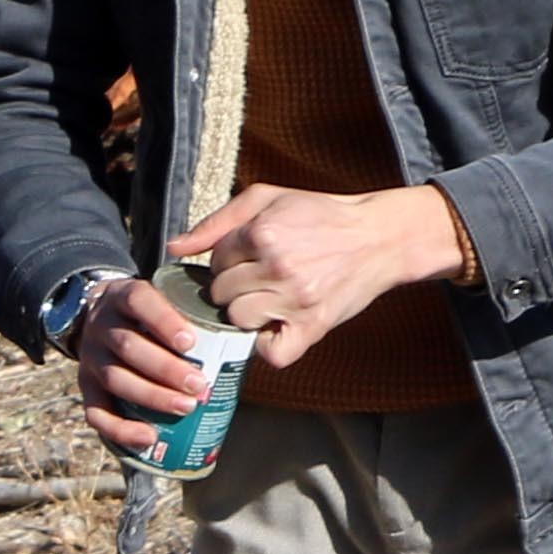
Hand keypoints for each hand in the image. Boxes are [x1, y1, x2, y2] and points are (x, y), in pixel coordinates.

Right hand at [56, 277, 223, 456]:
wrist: (99, 317)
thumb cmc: (147, 312)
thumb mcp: (161, 295)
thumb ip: (193, 305)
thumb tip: (248, 327)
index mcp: (121, 296)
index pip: (138, 301)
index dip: (162, 321)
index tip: (190, 343)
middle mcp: (100, 326)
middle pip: (128, 346)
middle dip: (165, 369)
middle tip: (199, 385)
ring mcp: (90, 358)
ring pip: (115, 379)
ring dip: (152, 397)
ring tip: (186, 408)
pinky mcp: (85, 387)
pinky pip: (96, 412)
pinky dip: (121, 429)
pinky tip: (148, 437)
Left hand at [174, 180, 470, 339]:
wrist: (379, 237)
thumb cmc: (321, 216)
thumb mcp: (268, 200)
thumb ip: (217, 222)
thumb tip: (173, 248)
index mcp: (263, 232)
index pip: (215, 261)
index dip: (228, 261)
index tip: (248, 258)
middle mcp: (277, 266)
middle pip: (221, 293)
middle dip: (233, 287)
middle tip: (258, 279)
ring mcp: (295, 299)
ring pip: (238, 320)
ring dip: (247, 313)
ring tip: (269, 299)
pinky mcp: (314, 325)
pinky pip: (272, 354)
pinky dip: (269, 346)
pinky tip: (277, 327)